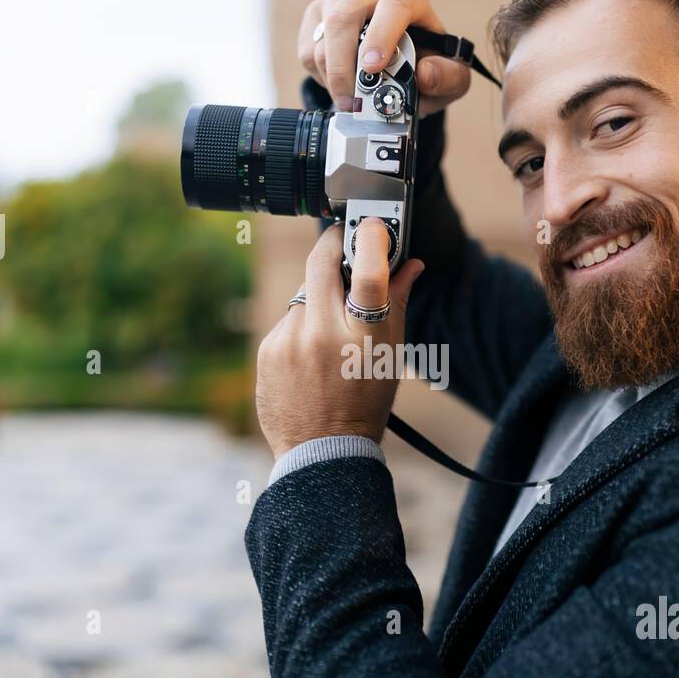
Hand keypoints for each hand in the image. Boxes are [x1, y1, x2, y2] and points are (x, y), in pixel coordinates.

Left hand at [256, 219, 424, 459]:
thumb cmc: (364, 404)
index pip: (368, 273)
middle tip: (342, 243)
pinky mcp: (268, 349)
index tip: (373, 226)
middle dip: (332, 245)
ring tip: (330, 336)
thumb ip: (397, 304)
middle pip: (321, 263)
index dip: (371, 239)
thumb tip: (410, 263)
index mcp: (363, 339)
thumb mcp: (390, 357)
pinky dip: (301, 328)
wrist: (321, 451)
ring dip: (319, 300)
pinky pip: (288, 321)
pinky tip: (310, 357)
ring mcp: (290, 341)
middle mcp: (323, 335)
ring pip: (305, 295)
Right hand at [297, 0, 471, 116]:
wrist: (399, 71)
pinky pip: (308, 51)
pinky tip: (341, 84)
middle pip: (344, 17)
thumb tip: (425, 74)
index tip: (373, 68)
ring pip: (323, 38)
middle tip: (352, 103)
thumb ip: (447, 78)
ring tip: (353, 100)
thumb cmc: (427, 68)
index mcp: (408, 0)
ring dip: (334, 79)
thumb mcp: (450, 80)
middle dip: (343, 66)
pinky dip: (321, 77)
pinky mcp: (317, 18)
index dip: (381, 35)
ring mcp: (340, 2)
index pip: (393, 5)